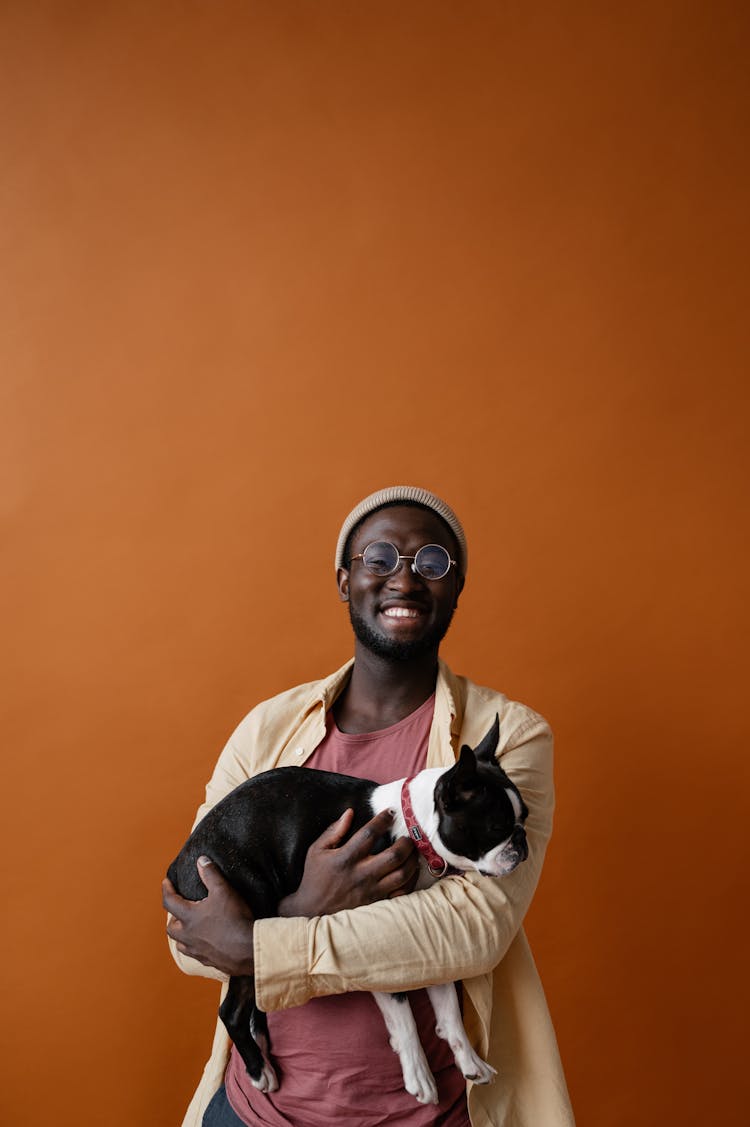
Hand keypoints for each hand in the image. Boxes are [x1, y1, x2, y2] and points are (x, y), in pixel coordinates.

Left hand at [163, 857, 254, 976]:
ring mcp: (197, 950)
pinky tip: (203, 944)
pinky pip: (195, 954)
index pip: (170, 901)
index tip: (166, 882)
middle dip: (172, 916)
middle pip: (171, 927)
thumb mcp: (223, 891)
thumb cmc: (234, 919)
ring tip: (188, 927)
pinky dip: (195, 947)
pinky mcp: (208, 960)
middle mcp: (189, 935)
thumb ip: (210, 874)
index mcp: (189, 917)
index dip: (166, 889)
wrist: (248, 949)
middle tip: (178, 908)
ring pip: (180, 944)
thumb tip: (201, 860)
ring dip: (181, 935)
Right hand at [278, 808, 418, 918]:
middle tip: (408, 834)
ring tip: (412, 850)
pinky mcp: (377, 904)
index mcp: (345, 859)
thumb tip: (350, 812)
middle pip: (394, 855)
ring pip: (403, 874)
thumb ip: (333, 831)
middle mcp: (361, 875)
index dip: (383, 820)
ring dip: (412, 859)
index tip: (392, 812)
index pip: (370, 834)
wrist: (312, 911)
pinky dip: (411, 880)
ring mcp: (371, 891)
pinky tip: (410, 870)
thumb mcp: (316, 851)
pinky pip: (403, 893)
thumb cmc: (315, 878)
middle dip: (406, 841)